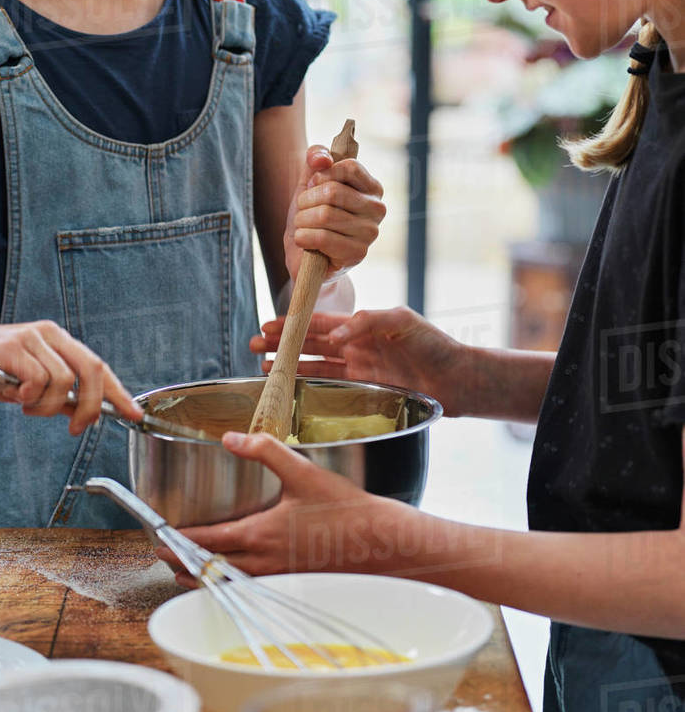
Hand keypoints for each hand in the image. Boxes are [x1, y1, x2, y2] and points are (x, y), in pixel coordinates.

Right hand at [0, 319, 141, 435]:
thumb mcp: (24, 387)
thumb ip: (54, 396)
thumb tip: (83, 412)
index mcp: (57, 341)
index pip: (98, 366)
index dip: (119, 393)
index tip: (135, 415)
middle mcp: (49, 334)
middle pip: (91, 371)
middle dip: (91, 406)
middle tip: (75, 427)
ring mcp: (30, 337)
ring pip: (63, 381)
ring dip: (46, 406)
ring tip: (25, 405)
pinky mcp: (9, 346)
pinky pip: (36, 379)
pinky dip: (28, 396)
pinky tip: (14, 395)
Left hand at [156, 431, 414, 580]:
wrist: (378, 543)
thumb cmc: (343, 508)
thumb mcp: (301, 471)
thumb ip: (263, 450)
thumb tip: (230, 438)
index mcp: (260, 534)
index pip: (206, 540)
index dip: (179, 538)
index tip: (159, 534)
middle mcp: (262, 562)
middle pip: (209, 568)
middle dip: (181, 562)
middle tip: (162, 555)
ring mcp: (276, 577)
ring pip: (226, 583)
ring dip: (201, 577)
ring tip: (184, 570)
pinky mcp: (289, 583)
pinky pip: (248, 588)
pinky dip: (228, 584)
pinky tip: (228, 576)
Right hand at [251, 307, 469, 416]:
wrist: (457, 378)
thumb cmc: (433, 343)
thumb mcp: (401, 320)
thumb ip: (367, 321)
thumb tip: (335, 334)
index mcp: (362, 324)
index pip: (320, 323)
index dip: (294, 323)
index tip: (268, 324)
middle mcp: (355, 346)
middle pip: (310, 344)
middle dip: (281, 343)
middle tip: (253, 344)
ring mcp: (358, 370)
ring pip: (315, 366)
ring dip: (288, 365)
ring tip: (262, 365)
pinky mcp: (365, 391)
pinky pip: (330, 387)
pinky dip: (308, 386)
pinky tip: (291, 386)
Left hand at [284, 146, 384, 280]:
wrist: (305, 255)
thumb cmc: (311, 215)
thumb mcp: (310, 181)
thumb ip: (316, 157)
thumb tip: (322, 159)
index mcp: (371, 187)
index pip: (349, 167)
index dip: (322, 175)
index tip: (313, 186)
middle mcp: (377, 209)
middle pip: (333, 192)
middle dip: (307, 200)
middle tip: (302, 210)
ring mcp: (370, 233)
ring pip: (325, 215)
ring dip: (302, 220)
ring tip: (302, 226)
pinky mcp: (358, 254)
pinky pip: (323, 238)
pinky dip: (304, 237)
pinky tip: (303, 240)